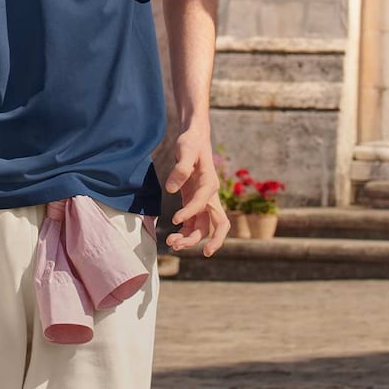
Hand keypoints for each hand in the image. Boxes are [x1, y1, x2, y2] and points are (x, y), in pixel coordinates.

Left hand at [156, 123, 227, 255]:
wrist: (195, 139)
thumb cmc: (191, 142)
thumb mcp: (186, 149)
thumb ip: (180, 168)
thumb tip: (172, 189)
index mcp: (210, 184)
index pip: (203, 204)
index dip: (190, 212)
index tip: (175, 219)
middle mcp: (210, 196)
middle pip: (217, 224)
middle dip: (208, 239)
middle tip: (194, 250)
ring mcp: (203, 201)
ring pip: (203, 228)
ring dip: (190, 239)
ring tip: (171, 244)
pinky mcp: (194, 203)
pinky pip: (193, 224)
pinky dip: (185, 233)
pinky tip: (172, 238)